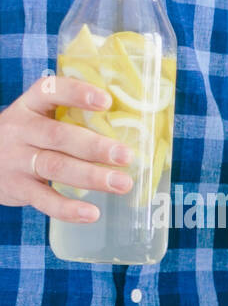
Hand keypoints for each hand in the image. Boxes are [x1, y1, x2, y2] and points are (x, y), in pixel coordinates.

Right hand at [0, 75, 134, 222]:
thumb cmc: (27, 139)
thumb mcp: (38, 120)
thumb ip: (71, 119)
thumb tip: (132, 126)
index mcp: (30, 107)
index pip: (50, 91)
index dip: (77, 93)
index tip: (106, 100)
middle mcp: (20, 130)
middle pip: (58, 135)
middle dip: (95, 146)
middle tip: (126, 156)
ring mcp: (16, 159)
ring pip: (55, 166)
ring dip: (92, 176)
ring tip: (123, 184)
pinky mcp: (17, 187)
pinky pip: (44, 199)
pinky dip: (69, 209)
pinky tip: (93, 214)